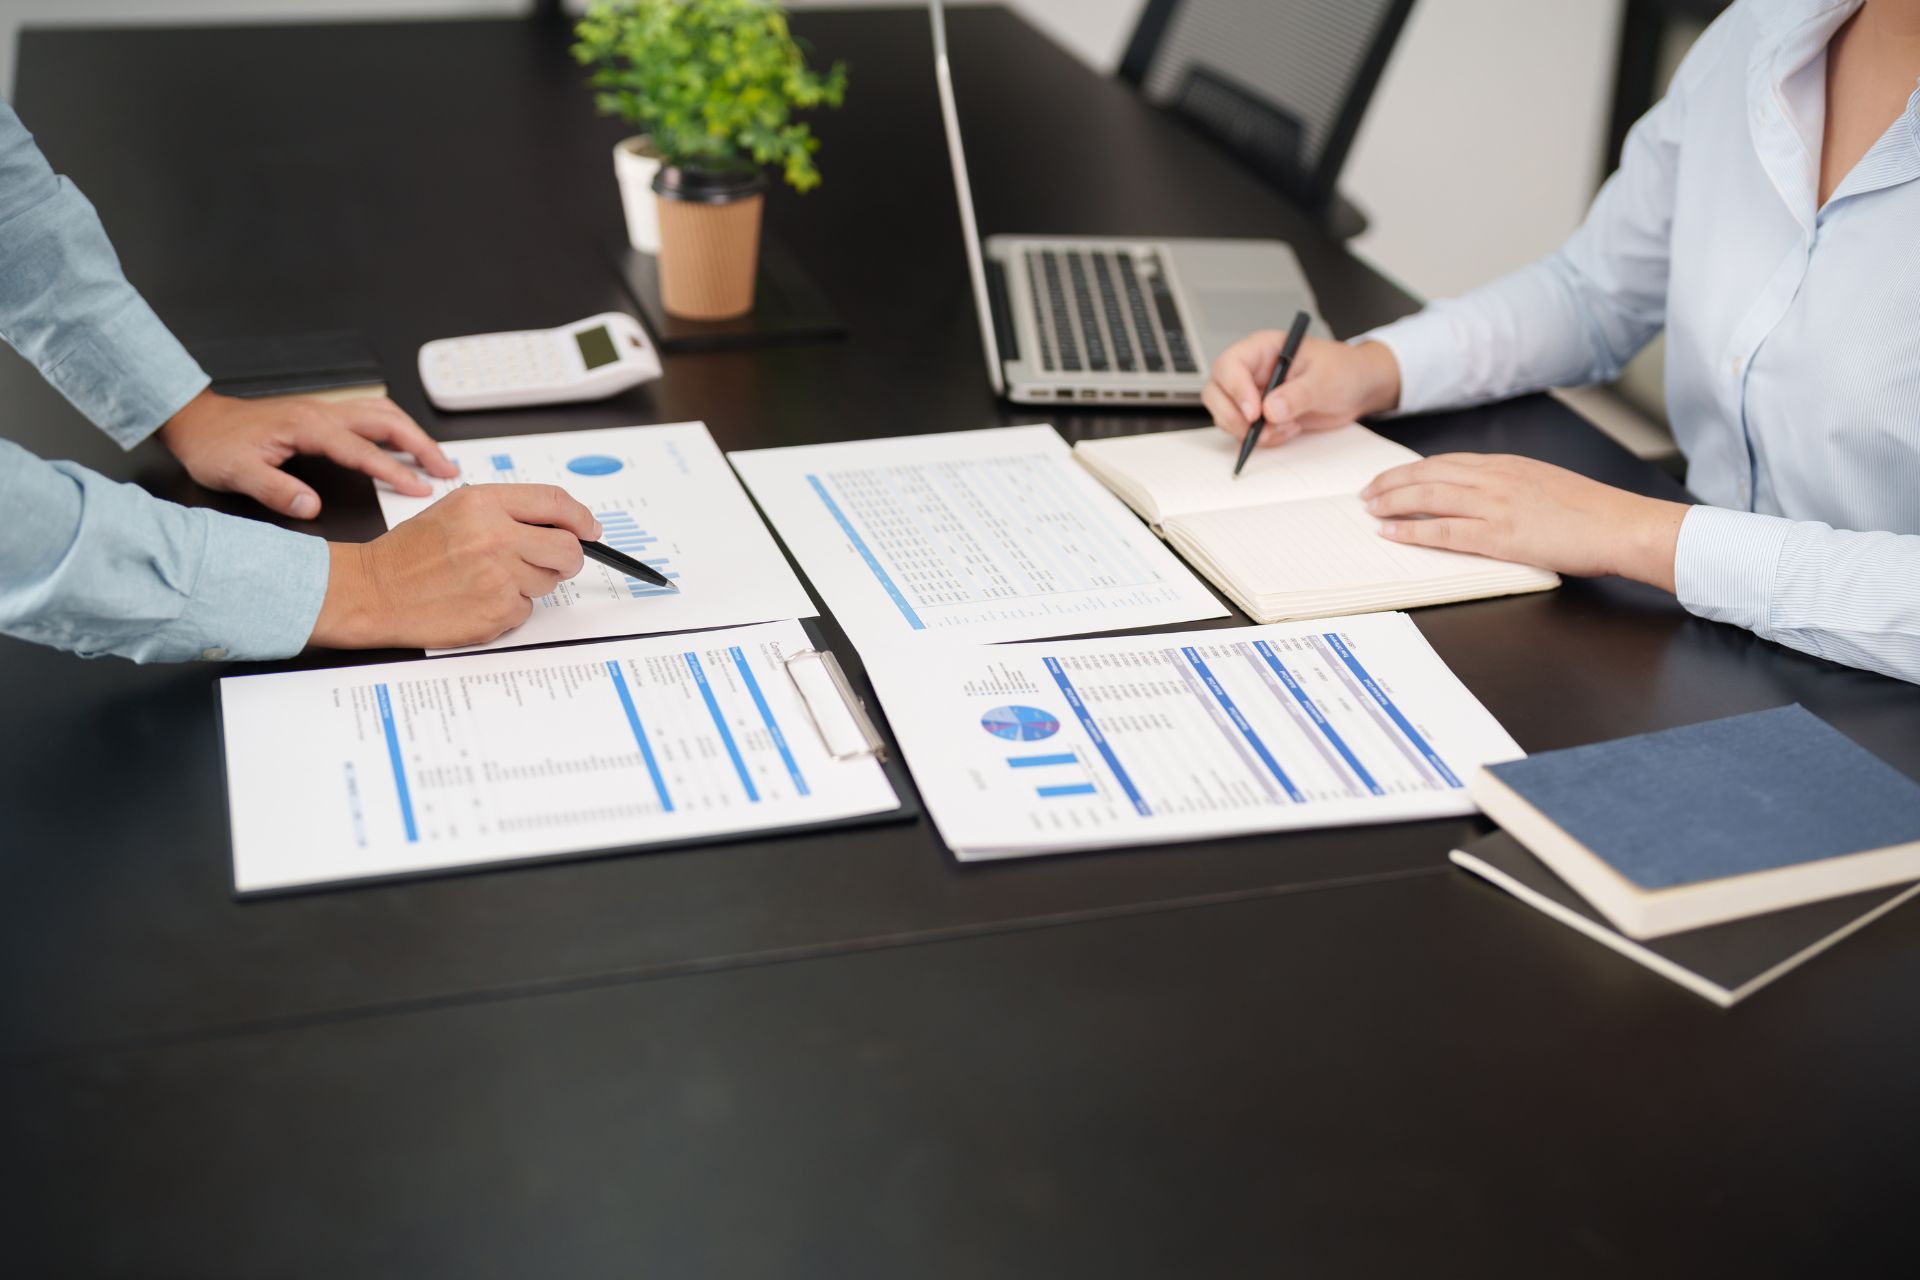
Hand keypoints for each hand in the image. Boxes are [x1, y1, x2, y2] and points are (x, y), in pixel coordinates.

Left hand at [157, 389, 457, 518]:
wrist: (197, 422)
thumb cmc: (215, 445)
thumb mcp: (234, 473)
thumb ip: (274, 489)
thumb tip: (310, 507)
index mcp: (306, 427)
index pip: (362, 450)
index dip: (394, 470)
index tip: (420, 489)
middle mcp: (321, 414)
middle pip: (386, 421)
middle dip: (422, 445)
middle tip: (448, 471)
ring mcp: (324, 412)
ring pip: (383, 414)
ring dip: (413, 434)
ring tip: (437, 459)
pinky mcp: (322, 416)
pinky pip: (371, 417)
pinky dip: (396, 429)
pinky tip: (403, 445)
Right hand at [309, 485, 599, 649]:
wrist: (374, 590)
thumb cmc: (411, 553)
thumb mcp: (456, 510)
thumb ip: (507, 510)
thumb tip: (561, 522)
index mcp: (483, 504)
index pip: (555, 502)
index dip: (580, 517)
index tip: (590, 528)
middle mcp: (494, 537)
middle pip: (566, 549)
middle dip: (567, 557)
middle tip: (553, 561)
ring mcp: (498, 577)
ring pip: (548, 581)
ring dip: (530, 583)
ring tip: (489, 578)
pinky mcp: (497, 611)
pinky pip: (527, 609)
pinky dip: (510, 607)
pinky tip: (479, 599)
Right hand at [1203, 334, 1400, 446]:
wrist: (1358, 389)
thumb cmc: (1344, 370)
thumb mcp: (1325, 379)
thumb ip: (1298, 394)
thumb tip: (1270, 410)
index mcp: (1263, 349)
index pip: (1230, 365)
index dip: (1235, 389)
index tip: (1254, 412)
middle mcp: (1252, 372)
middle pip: (1216, 391)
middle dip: (1231, 415)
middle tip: (1256, 429)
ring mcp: (1253, 395)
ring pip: (1225, 415)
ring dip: (1249, 431)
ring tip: (1284, 427)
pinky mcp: (1260, 416)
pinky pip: (1244, 433)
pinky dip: (1263, 439)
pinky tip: (1288, 430)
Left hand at [1361, 453, 1688, 589]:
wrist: (1621, 525)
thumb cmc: (1592, 512)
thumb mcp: (1546, 485)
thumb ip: (1512, 486)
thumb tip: (1485, 497)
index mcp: (1507, 465)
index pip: (1445, 462)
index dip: (1411, 470)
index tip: (1390, 478)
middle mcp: (1496, 478)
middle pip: (1428, 474)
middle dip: (1391, 483)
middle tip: (1366, 493)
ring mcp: (1496, 505)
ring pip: (1428, 497)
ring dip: (1393, 502)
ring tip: (1370, 510)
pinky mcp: (1500, 534)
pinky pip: (1443, 531)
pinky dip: (1412, 530)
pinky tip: (1391, 533)